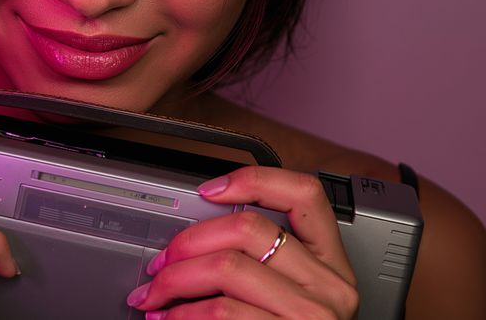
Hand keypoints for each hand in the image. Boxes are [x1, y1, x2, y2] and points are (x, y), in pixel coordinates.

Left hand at [127, 166, 357, 318]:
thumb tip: (197, 238)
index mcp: (331, 263)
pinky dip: (182, 316)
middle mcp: (330, 286)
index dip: (253, 180)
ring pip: (227, 268)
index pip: (305, 194)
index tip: (208, 189)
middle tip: (161, 261)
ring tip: (154, 296)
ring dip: (175, 281)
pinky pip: (221, 314)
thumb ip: (263, 263)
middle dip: (189, 240)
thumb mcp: (294, 298)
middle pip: (247, 229)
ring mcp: (311, 317)